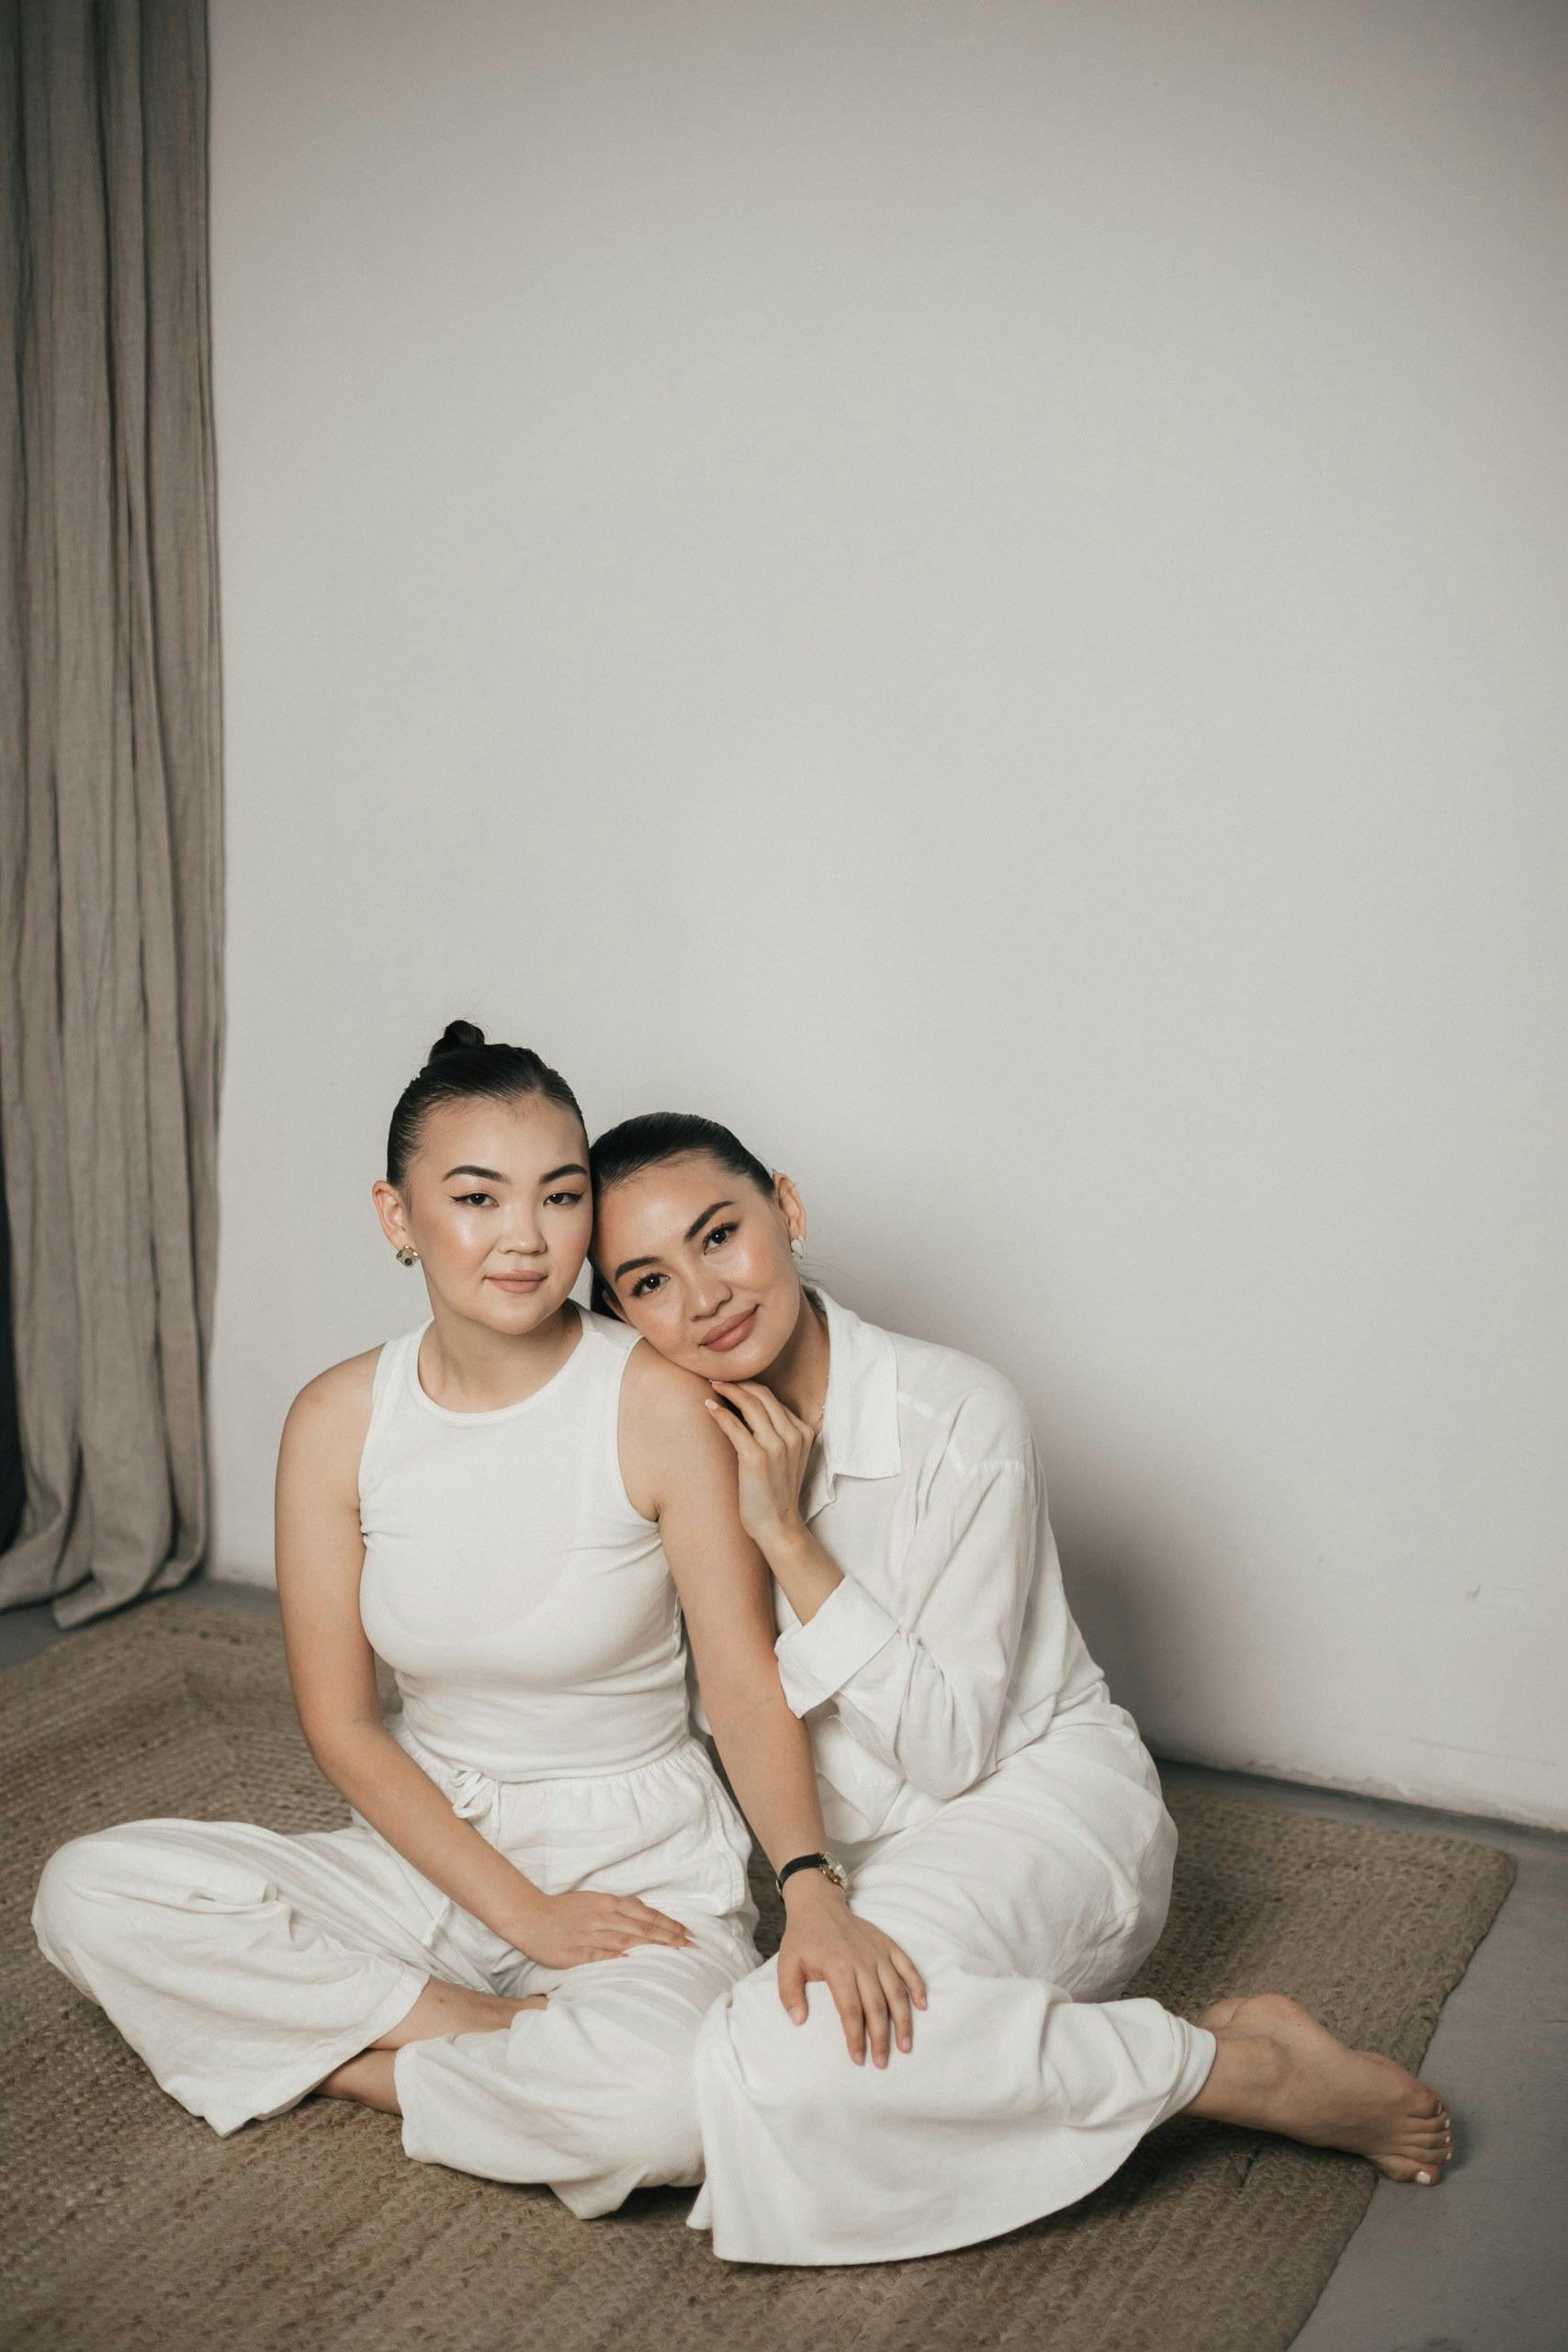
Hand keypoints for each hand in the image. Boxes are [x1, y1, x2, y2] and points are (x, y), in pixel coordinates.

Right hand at [517, 1889, 695, 1969]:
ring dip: (652, 1946)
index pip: (644, 1913)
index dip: (667, 1922)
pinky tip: (634, 1960)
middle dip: (668, 1935)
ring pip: (626, 1939)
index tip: (687, 1932)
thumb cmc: (563, 1910)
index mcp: (606, 1902)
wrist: (529, 1916)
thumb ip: (617, 1910)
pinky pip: (600, 1954)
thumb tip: (643, 1919)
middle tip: (690, 1944)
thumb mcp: (593, 1902)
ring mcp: (589, 1934)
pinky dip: (617, 1956)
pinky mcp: (575, 1952)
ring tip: (673, 1952)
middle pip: (641, 1926)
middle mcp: (602, 1916)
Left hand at [704, 1379, 817, 1549]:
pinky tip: (707, 1406)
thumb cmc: (777, 1493)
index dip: (750, 1387)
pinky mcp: (756, 1457)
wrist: (778, 1526)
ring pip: (750, 1404)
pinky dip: (719, 1413)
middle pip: (762, 1395)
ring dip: (727, 1390)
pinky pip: (734, 1426)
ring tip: (710, 1384)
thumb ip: (780, 1435)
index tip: (731, 1381)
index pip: (773, 1398)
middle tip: (717, 1376)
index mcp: (803, 1432)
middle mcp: (793, 1435)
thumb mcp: (788, 1458)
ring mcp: (776, 1445)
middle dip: (738, 1382)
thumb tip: (750, 1413)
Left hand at [775, 1872, 927, 2065]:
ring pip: (896, 1990)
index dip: (856, 2037)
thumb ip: (789, 1994)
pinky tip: (923, 2005)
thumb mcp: (786, 1964)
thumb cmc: (802, 1938)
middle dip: (881, 2037)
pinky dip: (917, 1985)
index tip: (858, 2059)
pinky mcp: (888, 1945)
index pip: (851, 2010)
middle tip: (882, 2062)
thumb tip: (799, 2021)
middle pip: (877, 2006)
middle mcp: (862, 1960)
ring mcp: (878, 1952)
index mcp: (838, 1966)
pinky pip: (907, 1966)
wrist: (819, 1904)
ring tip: (906, 2045)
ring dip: (903, 2019)